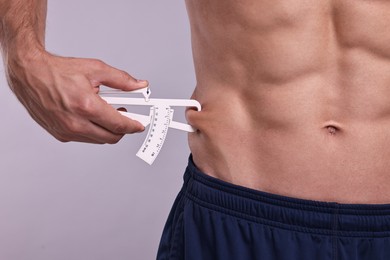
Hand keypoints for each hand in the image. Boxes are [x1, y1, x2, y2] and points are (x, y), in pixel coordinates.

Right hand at [5, 50, 146, 143]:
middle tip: (125, 116)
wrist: (29, 74)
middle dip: (123, 129)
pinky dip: (94, 130)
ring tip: (107, 113)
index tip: (141, 124)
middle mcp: (75, 123)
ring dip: (108, 130)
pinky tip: (93, 116)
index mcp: (86, 106)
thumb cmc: (58, 71)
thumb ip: (122, 80)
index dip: (134, 125)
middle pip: (111, 137)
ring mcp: (66, 131)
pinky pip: (86, 138)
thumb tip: (140, 85)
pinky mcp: (60, 135)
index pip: (119, 125)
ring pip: (99, 140)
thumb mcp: (96, 69)